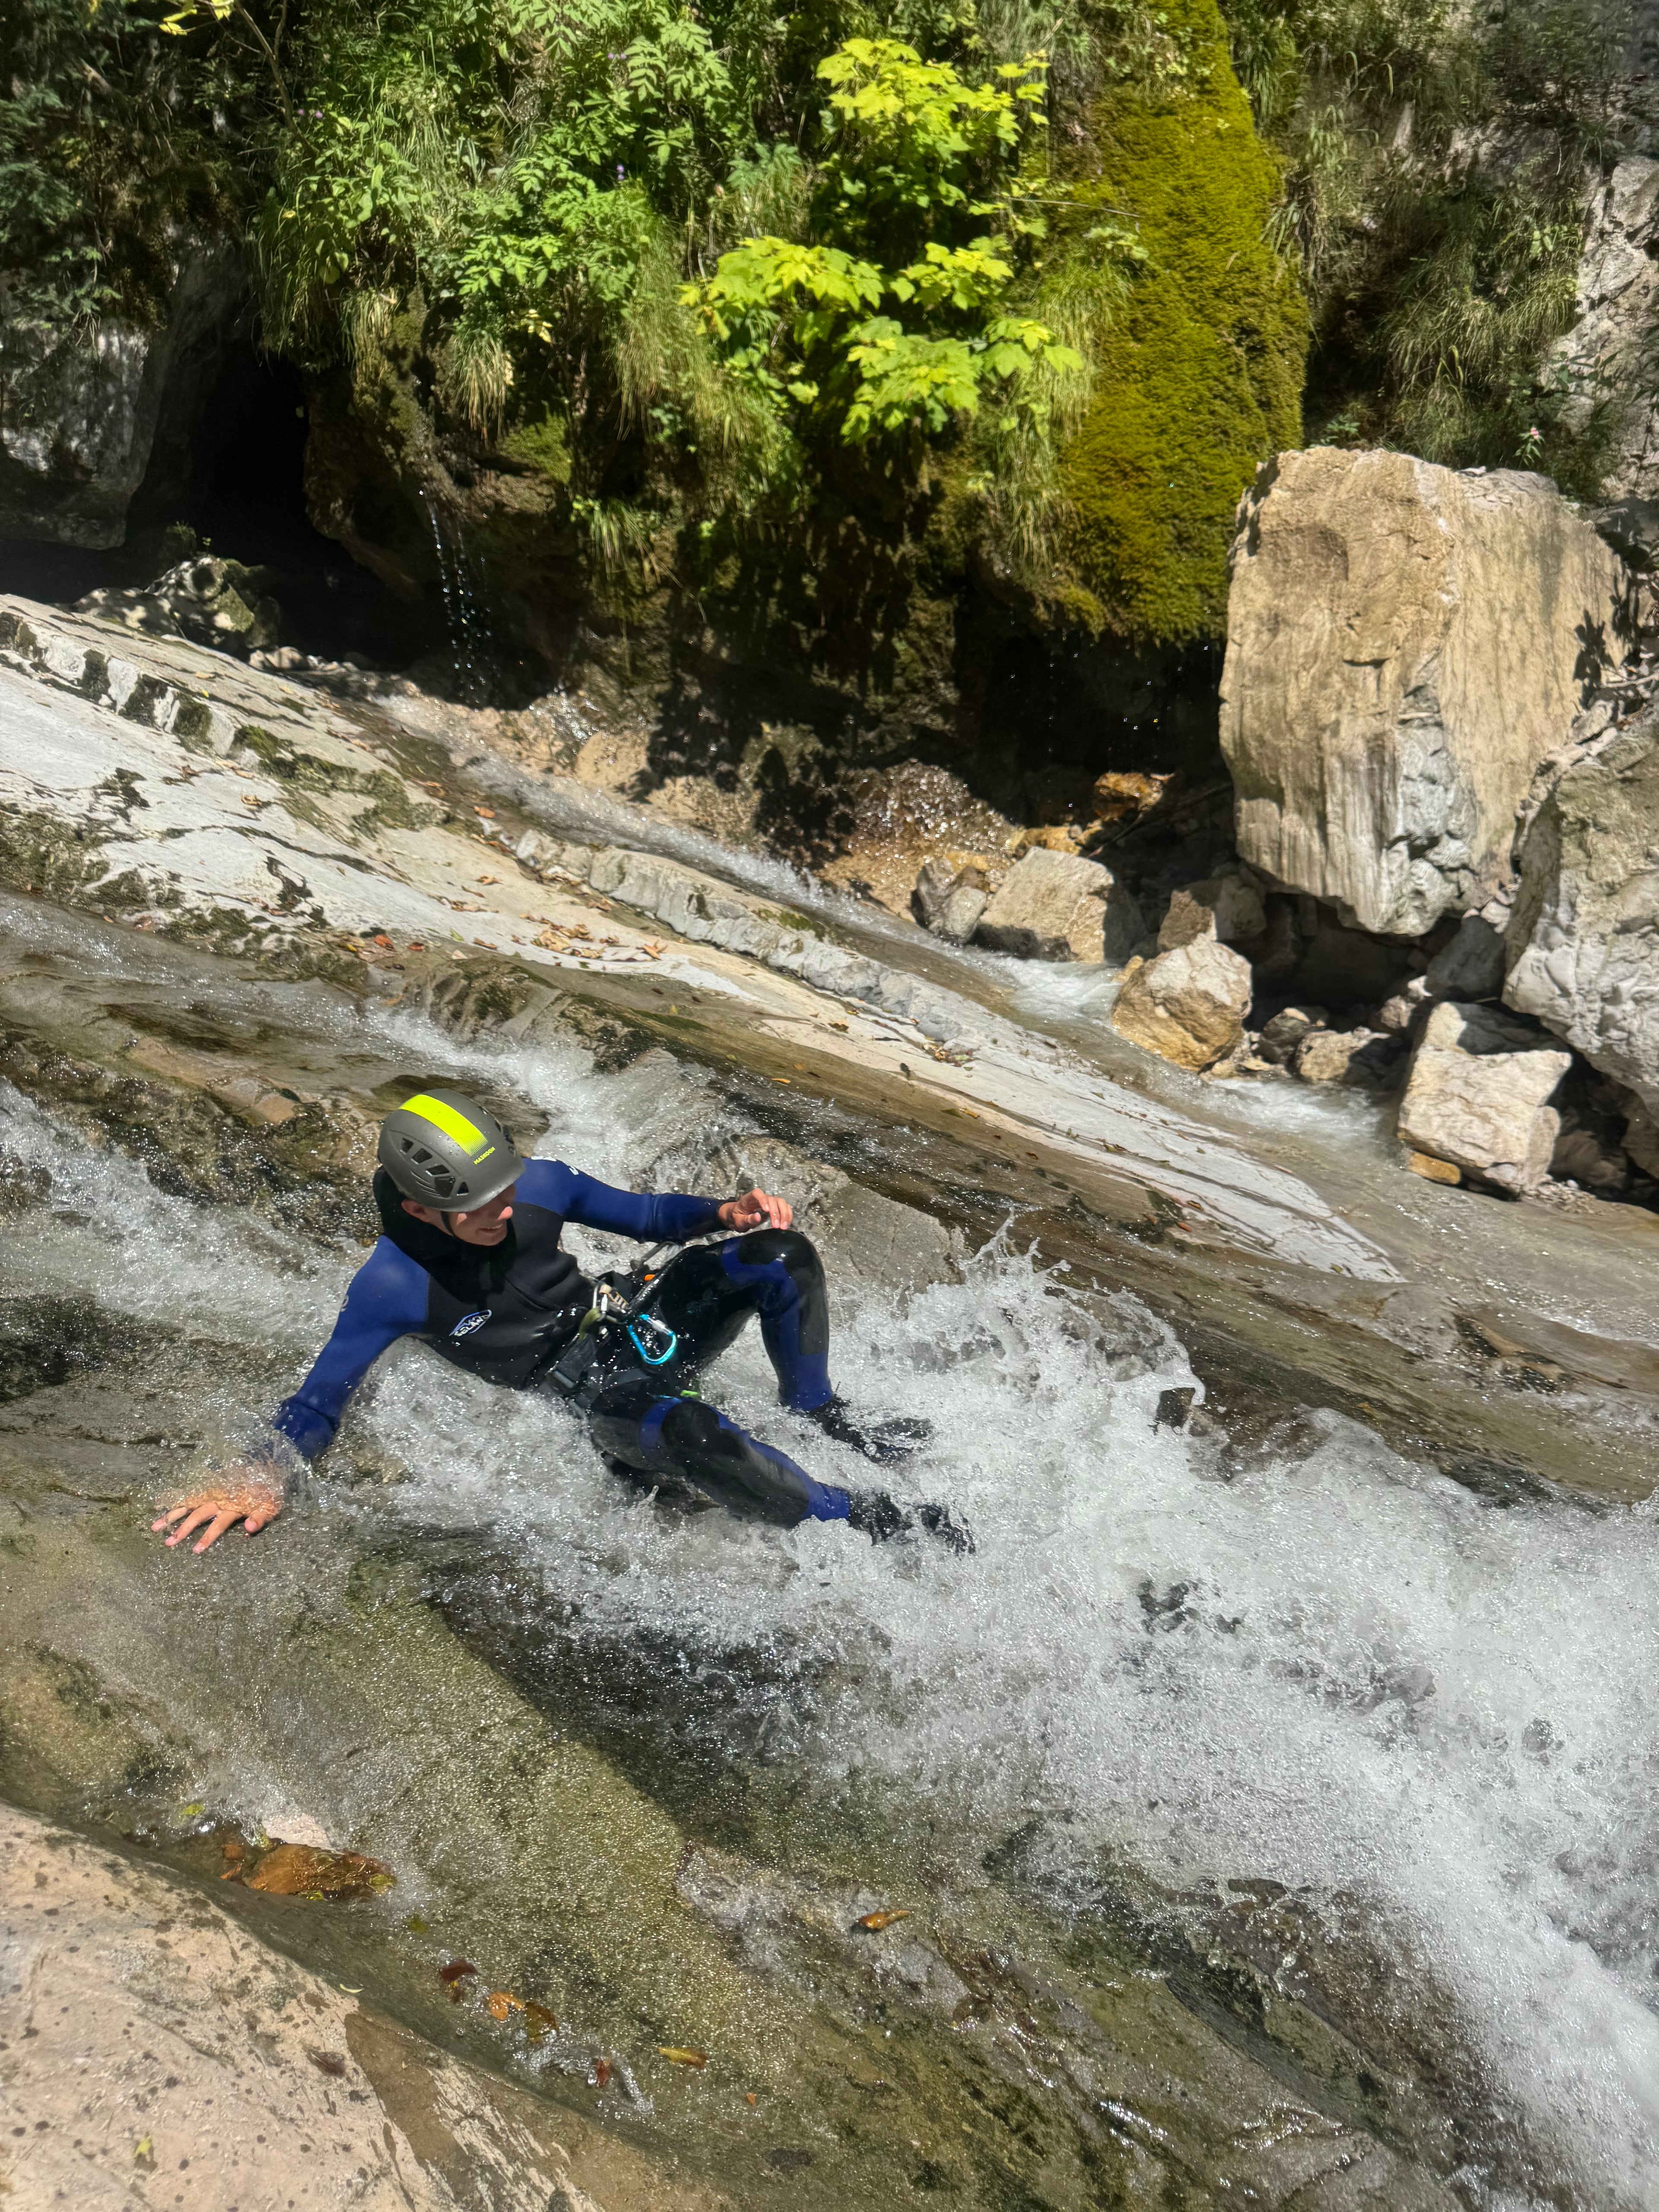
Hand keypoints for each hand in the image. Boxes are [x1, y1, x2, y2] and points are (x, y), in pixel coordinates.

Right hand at [152, 1467, 284, 1554]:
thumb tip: (249, 1528)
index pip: (218, 1524)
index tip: (195, 1550)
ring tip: (155, 1527)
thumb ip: (260, 1518)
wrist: (268, 1469)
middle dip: (184, 1529)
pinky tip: (159, 1506)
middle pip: (199, 1515)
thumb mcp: (270, 1508)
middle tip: (169, 1543)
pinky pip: (189, 1494)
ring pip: (189, 1504)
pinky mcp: (210, 1486)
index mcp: (234, 1505)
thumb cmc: (268, 1493)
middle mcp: (220, 1498)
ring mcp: (213, 1492)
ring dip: (173, 1515)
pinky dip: (175, 1499)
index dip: (208, 1536)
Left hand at [718, 1187, 792, 1231]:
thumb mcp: (739, 1221)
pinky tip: (786, 1224)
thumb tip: (757, 1216)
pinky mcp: (776, 1207)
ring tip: (783, 1227)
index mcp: (749, 1198)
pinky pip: (785, 1208)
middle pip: (772, 1199)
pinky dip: (788, 1215)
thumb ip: (747, 1219)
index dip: (763, 1199)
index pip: (757, 1193)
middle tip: (776, 1226)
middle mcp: (761, 1198)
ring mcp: (770, 1201)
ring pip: (781, 1202)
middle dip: (776, 1212)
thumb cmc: (737, 1218)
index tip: (766, 1210)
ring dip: (784, 1214)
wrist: (739, 1217)